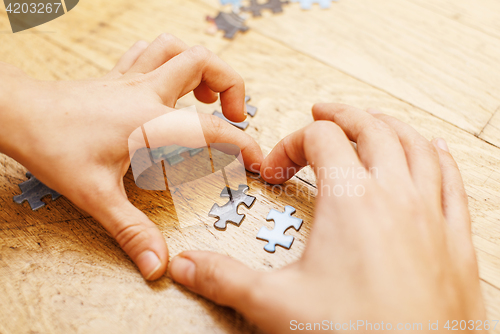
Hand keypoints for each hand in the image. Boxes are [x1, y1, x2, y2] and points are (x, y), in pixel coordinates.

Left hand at [0, 34, 262, 279]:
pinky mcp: (118, 76)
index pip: (212, 128)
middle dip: (231, 85)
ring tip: (206, 94)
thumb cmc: (53, 147)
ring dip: (201, 65)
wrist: (18, 114)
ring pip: (177, 47)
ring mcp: (132, 78)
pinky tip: (169, 81)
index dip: (243, 144)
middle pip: (204, 62)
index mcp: (150, 121)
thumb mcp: (96, 196)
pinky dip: (169, 58)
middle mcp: (146, 91)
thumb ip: (132, 231)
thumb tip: (158, 265)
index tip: (258, 160)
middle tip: (232, 114)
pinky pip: (150, 50)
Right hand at [169, 104, 484, 331]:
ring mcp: (430, 213)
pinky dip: (439, 156)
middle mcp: (395, 195)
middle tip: (322, 110)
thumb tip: (186, 264)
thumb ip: (225, 277)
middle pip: (369, 128)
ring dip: (389, 125)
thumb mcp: (276, 303)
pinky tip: (434, 150)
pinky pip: (451, 180)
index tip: (276, 170)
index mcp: (350, 199)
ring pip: (414, 145)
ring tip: (372, 120)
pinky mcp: (455, 239)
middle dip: (341, 114)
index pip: (318, 140)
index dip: (290, 145)